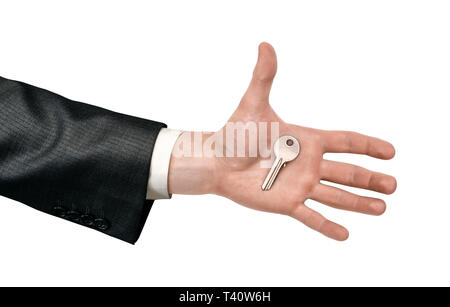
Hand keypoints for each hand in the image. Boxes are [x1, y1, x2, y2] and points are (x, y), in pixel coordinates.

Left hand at [168, 43, 396, 240]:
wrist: (216, 162)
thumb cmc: (235, 133)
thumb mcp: (253, 104)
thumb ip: (263, 77)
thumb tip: (265, 45)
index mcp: (307, 140)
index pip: (345, 142)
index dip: (368, 146)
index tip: (390, 151)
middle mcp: (308, 164)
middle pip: (347, 171)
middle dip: (370, 178)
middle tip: (393, 184)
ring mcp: (299, 185)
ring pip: (335, 196)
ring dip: (358, 203)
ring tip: (381, 208)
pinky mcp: (286, 204)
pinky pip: (311, 217)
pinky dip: (327, 227)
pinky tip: (345, 235)